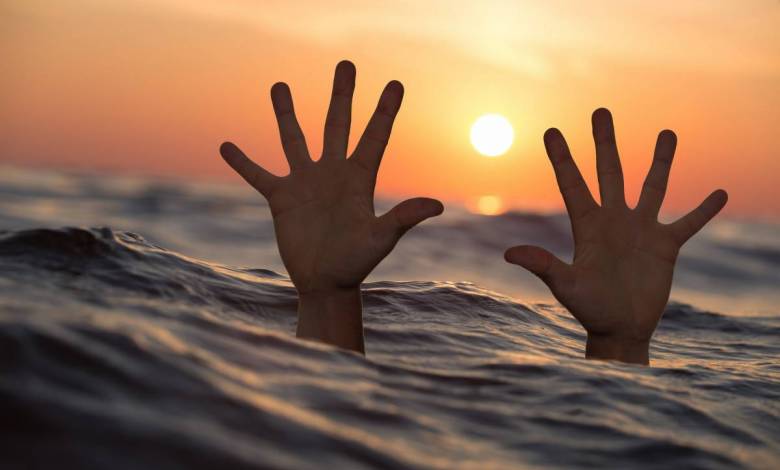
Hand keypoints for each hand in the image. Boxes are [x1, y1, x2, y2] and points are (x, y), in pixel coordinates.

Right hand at [219, 61, 442, 352]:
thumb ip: (403, 218)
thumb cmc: (356, 264)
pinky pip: (258, 175)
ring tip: (278, 84)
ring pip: (294, 139)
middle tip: (346, 64)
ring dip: (285, 113)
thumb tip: (437, 205)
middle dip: (341, 95)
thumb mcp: (380, 239)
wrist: (325, 283)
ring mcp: (306, 183)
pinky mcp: (281, 198)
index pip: (375, 136)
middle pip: (337, 124)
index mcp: (359, 178)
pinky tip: (226, 146)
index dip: (385, 110)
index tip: (396, 84)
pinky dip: (243, 162)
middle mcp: (333, 173)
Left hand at [505, 109, 726, 363]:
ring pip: (652, 186)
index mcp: (587, 225)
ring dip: (660, 161)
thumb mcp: (565, 286)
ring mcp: (640, 230)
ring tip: (667, 132)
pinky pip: (688, 222)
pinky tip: (720, 193)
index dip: (561, 158)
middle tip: (601, 111)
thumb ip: (543, 265)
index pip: (572, 183)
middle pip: (609, 171)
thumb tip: (509, 253)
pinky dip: (704, 210)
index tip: (551, 131)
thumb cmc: (589, 309)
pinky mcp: (665, 246)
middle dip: (605, 142)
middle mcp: (613, 220)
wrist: (620, 329)